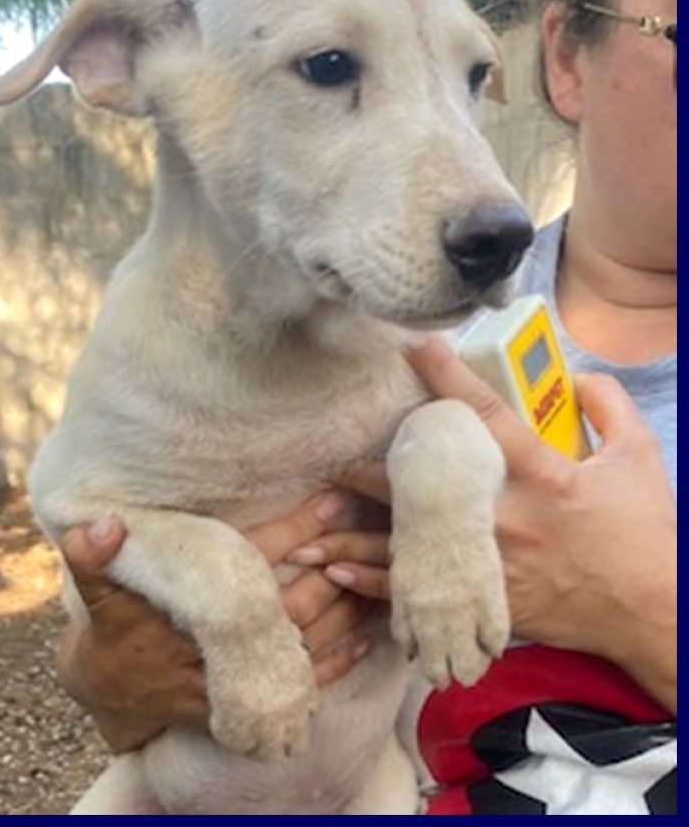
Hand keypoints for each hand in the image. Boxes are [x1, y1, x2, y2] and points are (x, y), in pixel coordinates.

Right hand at [56, 491, 373, 751]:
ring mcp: (239, 679)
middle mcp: (219, 648)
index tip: (330, 498)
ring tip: (377, 572)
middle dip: (332, 567)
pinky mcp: (252, 702)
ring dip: (343, 609)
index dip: (293, 531)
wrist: (116, 695)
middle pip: (288, 604)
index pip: (250, 562)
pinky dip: (338, 660)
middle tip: (367, 532)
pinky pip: (304, 684)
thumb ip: (94, 558)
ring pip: (305, 644)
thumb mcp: (101, 592)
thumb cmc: (118, 629)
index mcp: (188, 609)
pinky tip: (366, 635)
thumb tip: (97, 524)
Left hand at [315, 337, 675, 712]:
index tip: (414, 346)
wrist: (652, 613)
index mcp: (540, 474)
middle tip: (328, 457)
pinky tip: (337, 575)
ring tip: (309, 527)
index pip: (484, 414)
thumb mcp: (640, 458)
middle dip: (371, 470)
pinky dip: (375, 586)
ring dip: (355, 537)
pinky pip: (420, 593)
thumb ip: (608, 408)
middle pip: (422, 487)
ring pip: (408, 546)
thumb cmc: (643, 535)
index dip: (447, 375)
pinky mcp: (485, 599)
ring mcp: (489, 563)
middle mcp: (503, 516)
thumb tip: (576, 376)